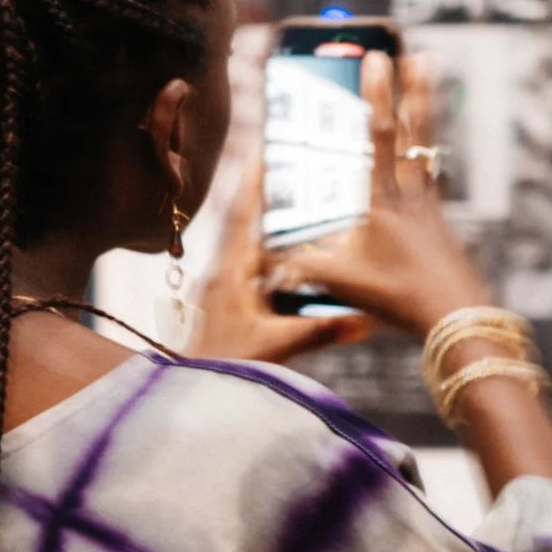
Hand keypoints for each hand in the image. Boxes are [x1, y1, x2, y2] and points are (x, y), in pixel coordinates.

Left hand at [185, 156, 367, 367]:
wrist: (189, 399)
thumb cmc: (225, 371)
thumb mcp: (275, 348)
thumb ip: (318, 331)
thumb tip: (362, 320)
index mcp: (229, 275)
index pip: (243, 218)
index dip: (254, 185)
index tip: (264, 152)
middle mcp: (222, 277)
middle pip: (247, 227)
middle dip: (266, 199)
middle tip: (289, 170)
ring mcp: (221, 293)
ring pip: (248, 249)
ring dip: (269, 228)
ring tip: (295, 206)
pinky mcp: (225, 309)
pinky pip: (251, 272)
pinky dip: (269, 259)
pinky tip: (288, 261)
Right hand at [269, 48, 496, 339]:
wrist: (458, 317)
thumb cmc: (402, 297)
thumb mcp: (345, 284)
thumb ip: (304, 270)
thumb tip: (264, 265)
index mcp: (384, 200)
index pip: (380, 136)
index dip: (377, 95)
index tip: (377, 60)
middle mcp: (411, 193)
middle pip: (414, 129)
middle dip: (414, 90)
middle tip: (420, 54)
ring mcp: (430, 204)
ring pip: (426, 145)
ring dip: (425, 109)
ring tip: (430, 76)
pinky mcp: (440, 220)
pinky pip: (430, 172)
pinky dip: (425, 151)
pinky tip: (423, 148)